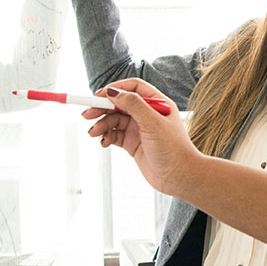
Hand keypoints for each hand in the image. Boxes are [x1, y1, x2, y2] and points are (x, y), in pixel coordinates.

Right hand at [83, 78, 198, 194]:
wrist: (179, 177)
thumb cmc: (174, 149)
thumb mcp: (152, 123)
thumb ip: (133, 105)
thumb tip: (113, 92)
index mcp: (157, 103)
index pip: (133, 88)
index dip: (116, 89)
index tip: (99, 95)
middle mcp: (148, 114)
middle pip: (119, 104)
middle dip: (102, 108)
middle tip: (87, 114)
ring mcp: (140, 129)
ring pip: (115, 120)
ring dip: (102, 125)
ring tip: (93, 133)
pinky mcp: (133, 144)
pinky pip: (115, 135)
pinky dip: (106, 136)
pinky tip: (103, 142)